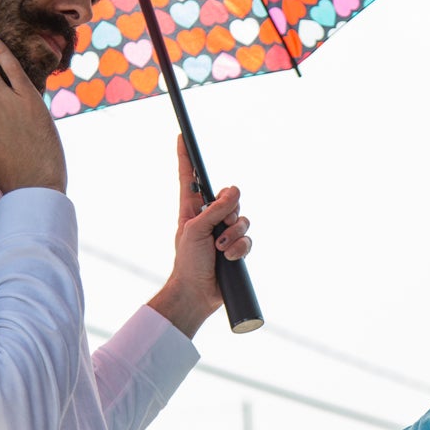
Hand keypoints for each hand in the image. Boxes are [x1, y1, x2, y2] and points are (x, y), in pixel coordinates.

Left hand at [148, 137, 250, 336]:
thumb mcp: (195, 229)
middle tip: (220, 224)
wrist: (196, 292)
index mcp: (191, 208)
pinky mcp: (237, 247)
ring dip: (233, 233)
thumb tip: (234, 191)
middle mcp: (209, 217)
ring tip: (221, 248)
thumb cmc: (188, 261)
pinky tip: (230, 257)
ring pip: (242, 218)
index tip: (181, 136)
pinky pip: (248, 238)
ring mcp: (224, 232)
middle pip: (228, 196)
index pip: (188, 177)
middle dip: (228, 210)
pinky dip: (240, 247)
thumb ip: (215, 209)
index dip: (185, 157)